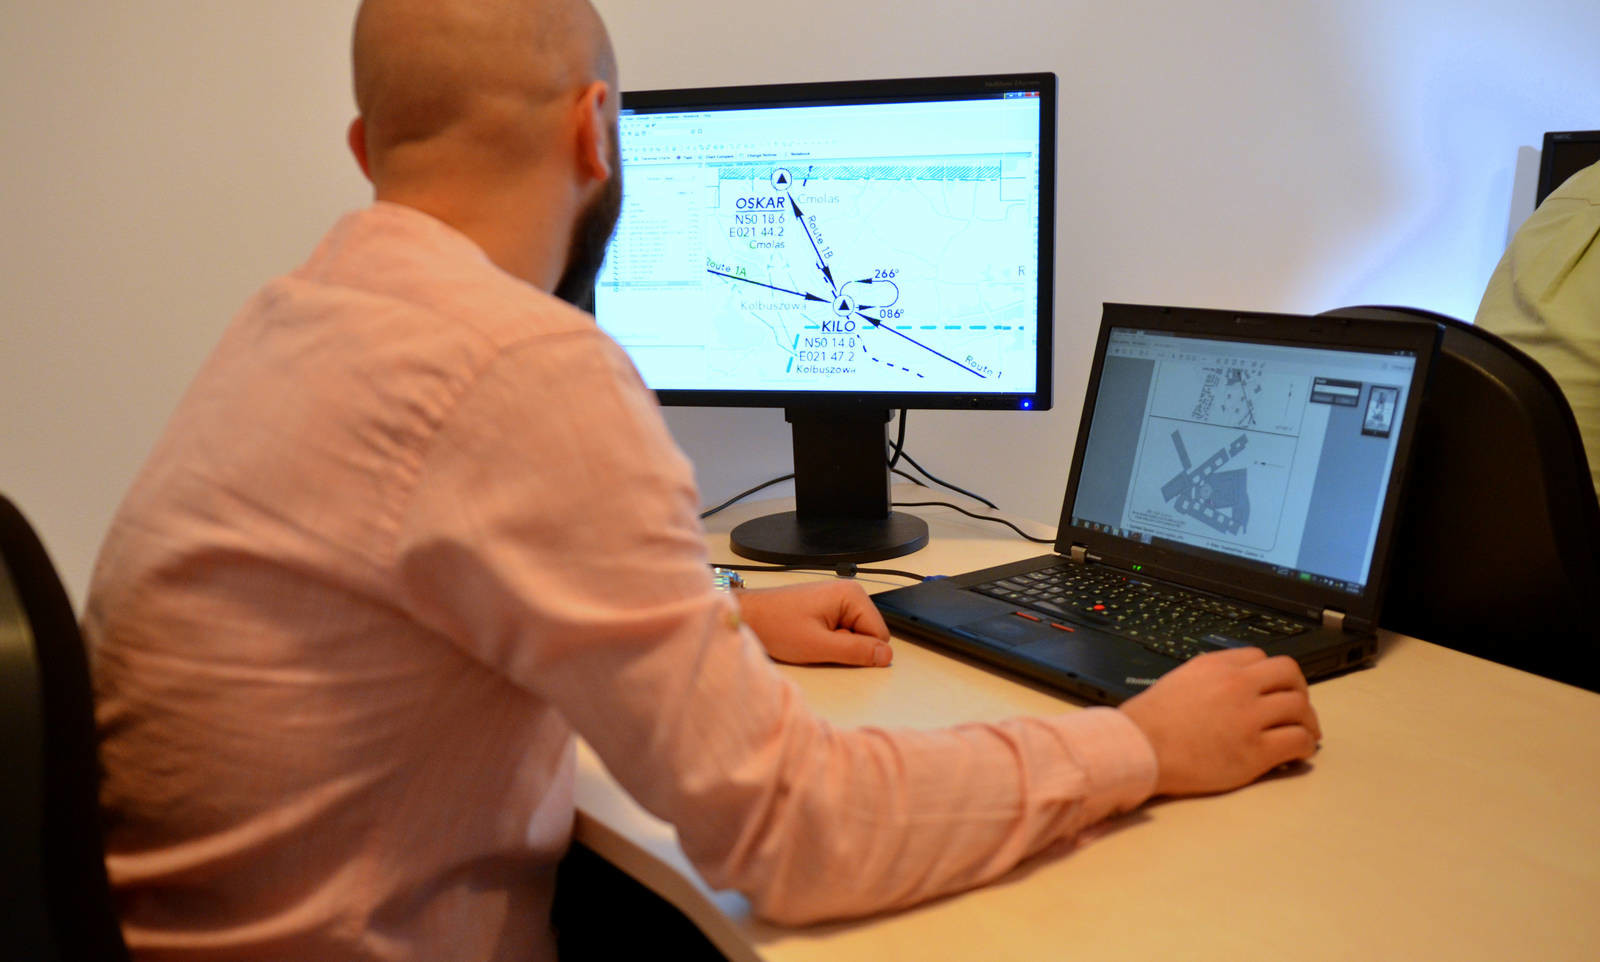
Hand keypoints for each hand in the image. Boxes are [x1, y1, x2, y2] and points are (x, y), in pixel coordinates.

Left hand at [735, 581, 892, 666]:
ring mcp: (838, 599)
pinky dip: (827, 639)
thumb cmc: (776, 625)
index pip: (881, 635)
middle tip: (819, 642)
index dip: (860, 650)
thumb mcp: (819, 645)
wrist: (749, 616)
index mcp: (852, 595)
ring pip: (855, 635)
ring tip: (810, 638)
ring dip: (836, 644)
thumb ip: (856, 651)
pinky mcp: (828, 608)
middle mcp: (849, 592)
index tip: (833, 647)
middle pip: (869, 634)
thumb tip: (886, 656)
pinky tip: (808, 635)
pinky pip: (841, 631)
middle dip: (848, 646)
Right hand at [1118, 647, 1321, 796]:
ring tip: (1305, 733)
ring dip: (1307, 721)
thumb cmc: (1150, 722)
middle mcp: (1236, 686)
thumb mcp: (1179, 680)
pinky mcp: (1254, 751)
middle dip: (1299, 690)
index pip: (1260, 657)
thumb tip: (1231, 684)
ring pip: (1299, 707)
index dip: (1270, 675)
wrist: (1139, 749)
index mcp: (1216, 666)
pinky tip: (1298, 752)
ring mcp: (1248, 718)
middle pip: (1289, 674)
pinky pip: (1296, 741)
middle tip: (1299, 707)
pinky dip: (1304, 746)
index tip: (1273, 689)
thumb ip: (1209, 676)